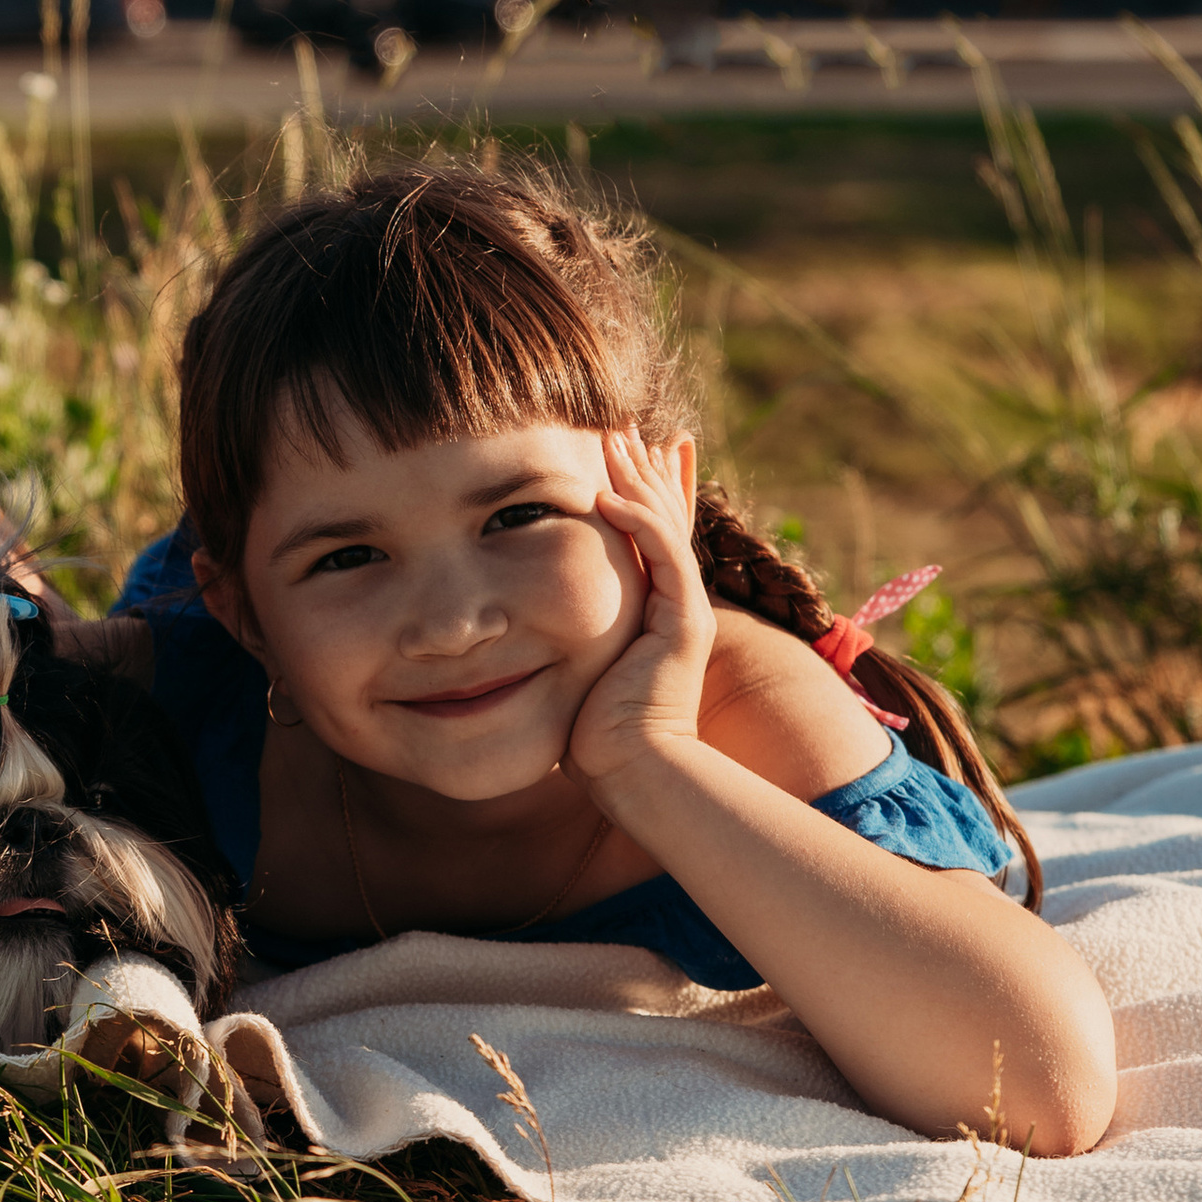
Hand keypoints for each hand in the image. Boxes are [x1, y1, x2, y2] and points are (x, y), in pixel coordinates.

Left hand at [567, 427, 717, 797]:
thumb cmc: (596, 741)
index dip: (643, 494)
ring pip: (666, 526)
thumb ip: (562, 646)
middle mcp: (678, 605)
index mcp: (655, 615)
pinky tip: (606, 495)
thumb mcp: (575, 676)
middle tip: (620, 428)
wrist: (634, 773)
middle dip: (643, 471)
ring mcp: (685, 610)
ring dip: (637, 480)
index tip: (624, 455)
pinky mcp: (683, 621)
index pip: (654, 539)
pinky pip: (663, 554)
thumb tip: (517, 635)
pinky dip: (637, 521)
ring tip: (613, 440)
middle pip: (665, 519)